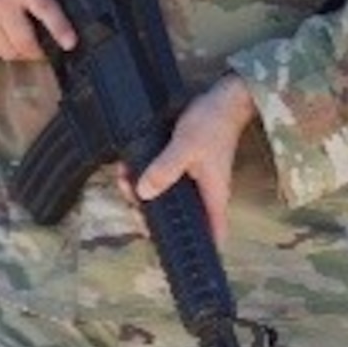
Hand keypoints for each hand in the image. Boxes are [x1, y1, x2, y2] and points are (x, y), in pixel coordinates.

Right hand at [0, 0, 73, 59]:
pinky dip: (5, 49)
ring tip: (26, 45)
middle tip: (45, 50)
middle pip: (25, 41)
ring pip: (8, 51)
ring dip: (22, 53)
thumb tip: (61, 13)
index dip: (60, 28)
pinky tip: (8, 39)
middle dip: (39, 52)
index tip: (70, 44)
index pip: (44, 8)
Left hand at [131, 75, 257, 243]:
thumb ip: (165, 170)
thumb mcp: (186, 147)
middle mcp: (205, 194)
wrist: (223, 96)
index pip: (211, 235)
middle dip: (152, 214)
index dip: (195, 249)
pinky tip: (130, 167)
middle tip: (130, 198)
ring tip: (124, 178)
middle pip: (180, 218)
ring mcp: (196, 180)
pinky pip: (165, 179)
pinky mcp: (186, 166)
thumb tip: (144, 193)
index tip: (169, 250)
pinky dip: (149, 176)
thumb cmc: (212, 124)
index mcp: (213, 197)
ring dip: (145, 192)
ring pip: (168, 198)